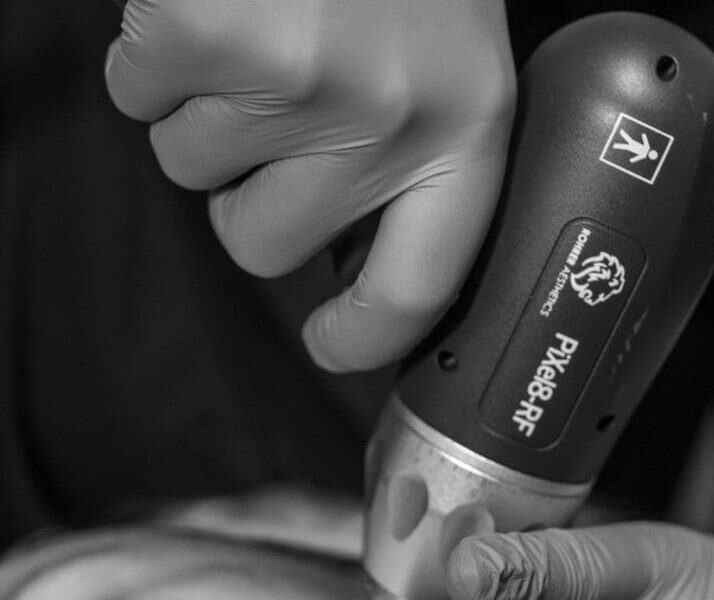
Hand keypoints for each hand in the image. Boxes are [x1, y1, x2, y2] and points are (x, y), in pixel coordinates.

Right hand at [105, 0, 514, 370]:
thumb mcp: (449, 70)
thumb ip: (414, 171)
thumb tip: (345, 266)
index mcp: (465, 135)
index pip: (413, 290)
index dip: (361, 338)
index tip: (329, 343)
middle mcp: (388, 120)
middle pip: (263, 245)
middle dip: (249, 193)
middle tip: (280, 111)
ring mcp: (296, 77)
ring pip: (193, 174)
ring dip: (206, 117)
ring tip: (258, 38)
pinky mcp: (209, 33)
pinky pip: (139, 101)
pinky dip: (156, 64)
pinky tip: (211, 15)